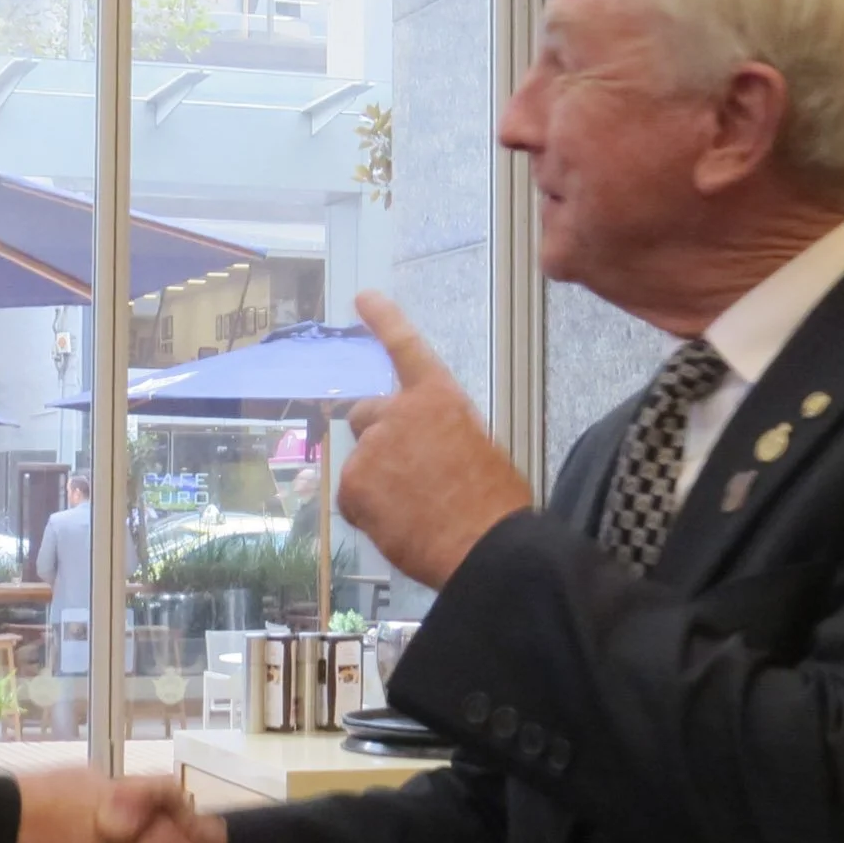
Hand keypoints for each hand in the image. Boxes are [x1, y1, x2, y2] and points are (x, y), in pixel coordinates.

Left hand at [342, 291, 534, 588]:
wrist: (485, 545)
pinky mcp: (354, 481)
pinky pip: (350, 497)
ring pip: (361, 461)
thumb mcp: (476, 448)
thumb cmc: (493, 504)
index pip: (406, 348)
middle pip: (366, 416)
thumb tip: (420, 447)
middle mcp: (399, 412)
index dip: (383, 320)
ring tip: (413, 510)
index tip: (363, 298)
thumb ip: (439, 432)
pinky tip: (397, 526)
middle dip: (377, 440)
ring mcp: (373, 446)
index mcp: (440, 398)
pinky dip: (367, 512)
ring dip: (376, 481)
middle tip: (407, 476)